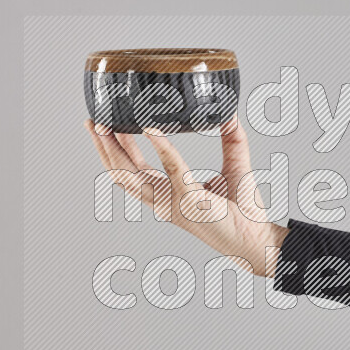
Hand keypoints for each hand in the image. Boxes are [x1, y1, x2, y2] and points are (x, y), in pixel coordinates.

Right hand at [85, 117, 288, 276]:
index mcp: (167, 195)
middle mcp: (164, 201)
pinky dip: (161, 147)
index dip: (115, 150)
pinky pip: (173, 169)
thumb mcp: (234, 166)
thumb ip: (231, 139)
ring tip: (108, 124)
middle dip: (103, 148)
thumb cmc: (243, 210)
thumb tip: (231, 113)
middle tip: (93, 122)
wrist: (257, 237)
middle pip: (121, 174)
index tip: (105, 126)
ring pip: (133, 175)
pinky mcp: (191, 200)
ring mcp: (174, 202)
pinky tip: (152, 128)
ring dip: (117, 148)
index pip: (131, 171)